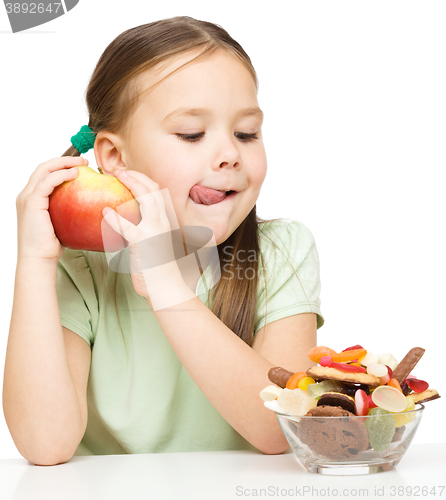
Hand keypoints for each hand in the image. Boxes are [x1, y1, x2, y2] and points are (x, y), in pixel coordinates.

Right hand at [16, 156, 86, 262]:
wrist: (39, 259)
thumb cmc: (52, 246)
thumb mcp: (62, 223)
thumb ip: (68, 211)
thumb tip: (90, 207)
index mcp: (32, 199)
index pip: (45, 174)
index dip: (61, 166)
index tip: (81, 166)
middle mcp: (26, 195)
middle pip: (44, 167)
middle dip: (64, 160)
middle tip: (84, 160)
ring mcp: (27, 197)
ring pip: (44, 170)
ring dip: (64, 163)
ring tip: (82, 163)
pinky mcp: (31, 202)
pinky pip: (47, 182)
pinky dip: (61, 174)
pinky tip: (75, 174)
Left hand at [102, 170, 191, 304]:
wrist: (166, 288)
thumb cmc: (157, 268)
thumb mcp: (155, 244)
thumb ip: (146, 230)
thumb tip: (131, 222)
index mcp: (165, 221)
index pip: (158, 192)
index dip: (143, 179)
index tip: (129, 173)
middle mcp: (163, 222)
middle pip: (153, 190)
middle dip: (137, 176)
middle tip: (119, 170)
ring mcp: (155, 231)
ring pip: (147, 200)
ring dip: (132, 184)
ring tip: (116, 176)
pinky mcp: (143, 244)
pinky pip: (127, 227)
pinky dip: (115, 218)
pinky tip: (105, 212)